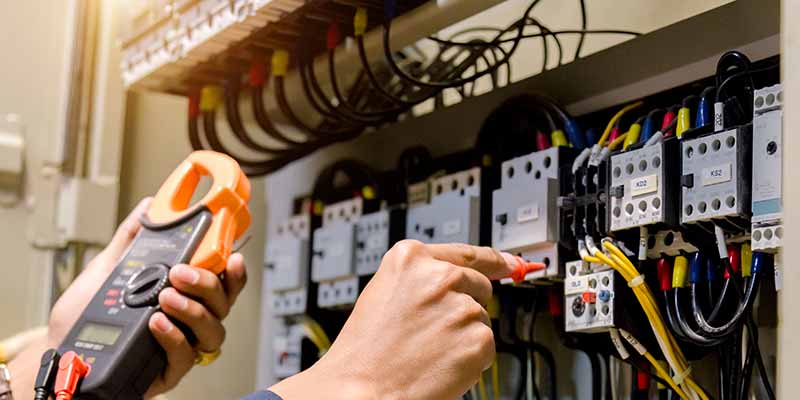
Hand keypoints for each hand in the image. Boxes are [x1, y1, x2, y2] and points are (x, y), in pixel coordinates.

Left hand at [47, 197, 247, 397]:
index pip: (223, 283)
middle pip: (223, 304)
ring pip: (213, 332)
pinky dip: (174, 337)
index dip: (234, 271)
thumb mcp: (106, 269)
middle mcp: (189, 321)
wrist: (60, 351)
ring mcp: (181, 347)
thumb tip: (148, 207)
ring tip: (165, 297)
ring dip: (193, 311)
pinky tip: (155, 323)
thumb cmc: (85, 316)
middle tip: (180, 273)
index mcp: (184, 295)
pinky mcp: (167, 372)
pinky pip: (186, 357)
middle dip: (208, 284)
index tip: (231, 256)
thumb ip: (131, 239)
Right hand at [271, 240, 515, 399]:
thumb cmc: (366, 350)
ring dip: (463, 335)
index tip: (509, 263)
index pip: (465, 253)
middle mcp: (440, 276)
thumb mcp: (384, 293)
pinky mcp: (478, 338)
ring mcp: (461, 306)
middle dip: (464, 307)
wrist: (362, 389)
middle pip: (478, 286)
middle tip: (433, 331)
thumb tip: (463, 279)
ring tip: (427, 350)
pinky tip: (440, 364)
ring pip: (481, 318)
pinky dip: (469, 359)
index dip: (492, 259)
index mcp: (411, 258)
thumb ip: (421, 279)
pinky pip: (485, 346)